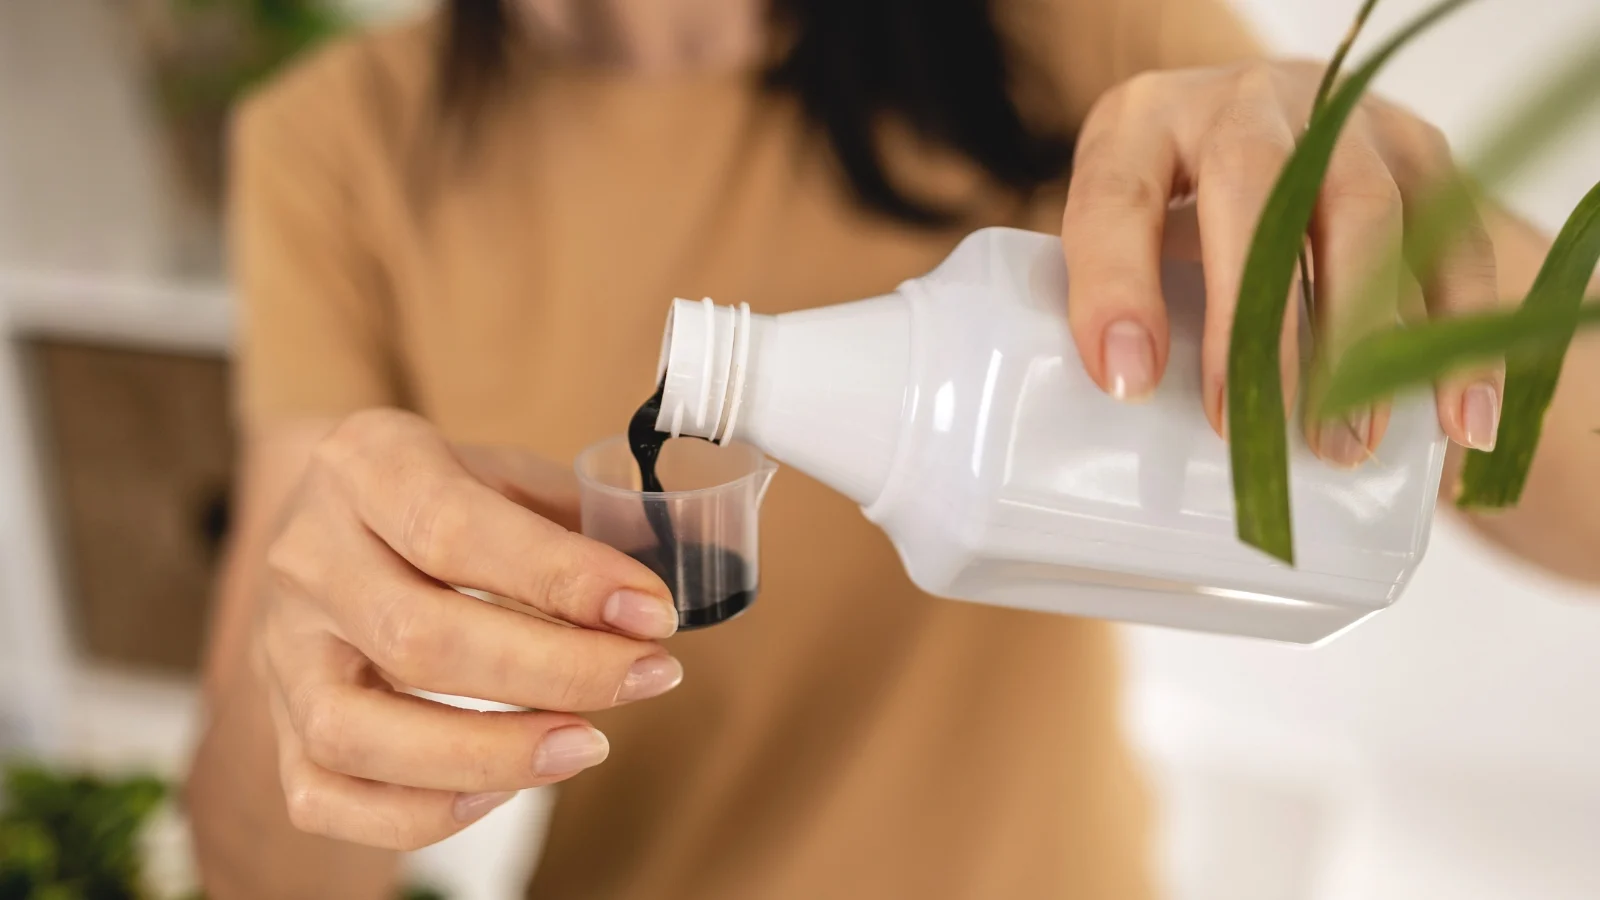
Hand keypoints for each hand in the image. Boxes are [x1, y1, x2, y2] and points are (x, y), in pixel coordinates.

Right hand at [255, 409, 680, 849]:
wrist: (329, 513)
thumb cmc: (440, 496)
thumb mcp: (505, 471)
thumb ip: (583, 520)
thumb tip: (687, 567)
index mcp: (366, 463)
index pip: (454, 529)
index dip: (563, 579)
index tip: (653, 612)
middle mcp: (306, 554)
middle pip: (418, 637)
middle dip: (555, 671)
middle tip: (648, 677)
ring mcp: (279, 647)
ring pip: (356, 730)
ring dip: (488, 753)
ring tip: (589, 746)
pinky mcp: (276, 723)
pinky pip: (323, 796)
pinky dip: (416, 812)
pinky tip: (499, 793)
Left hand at [1061, 60, 1502, 463]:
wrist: (1260, 125)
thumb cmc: (1169, 203)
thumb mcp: (1115, 233)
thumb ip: (1113, 295)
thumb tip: (1134, 393)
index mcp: (1142, 123)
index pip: (1118, 197)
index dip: (1119, 288)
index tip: (1129, 382)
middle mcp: (1244, 102)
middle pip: (1262, 196)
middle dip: (1259, 324)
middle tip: (1252, 428)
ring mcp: (1341, 119)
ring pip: (1370, 215)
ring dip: (1361, 340)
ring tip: (1345, 445)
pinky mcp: (1419, 149)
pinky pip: (1454, 242)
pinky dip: (1460, 338)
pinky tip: (1460, 421)